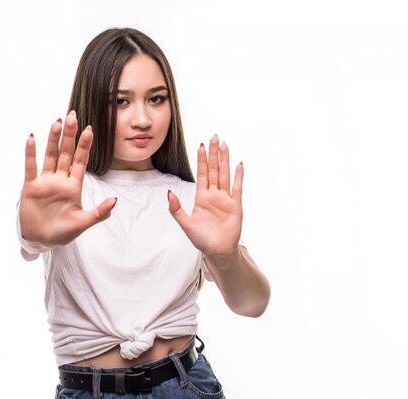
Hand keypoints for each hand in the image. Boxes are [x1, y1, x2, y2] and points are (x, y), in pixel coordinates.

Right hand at [19, 111, 116, 246]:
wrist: (41, 241)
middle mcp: (60, 180)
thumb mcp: (83, 223)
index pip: (80, 161)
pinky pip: (31, 167)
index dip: (84, 146)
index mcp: (74, 186)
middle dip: (70, 136)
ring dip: (53, 140)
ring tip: (57, 122)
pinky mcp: (31, 187)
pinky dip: (31, 153)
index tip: (89, 130)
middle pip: (66, 153)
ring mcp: (45, 182)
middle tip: (73, 116)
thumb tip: (115, 200)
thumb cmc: (62, 232)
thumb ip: (99, 213)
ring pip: (50, 156)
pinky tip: (32, 138)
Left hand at [167, 135, 243, 256]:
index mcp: (201, 197)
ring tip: (225, 145)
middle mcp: (214, 195)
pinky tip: (239, 164)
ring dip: (224, 160)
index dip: (201, 160)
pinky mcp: (236, 206)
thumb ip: (176, 208)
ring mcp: (226, 199)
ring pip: (224, 175)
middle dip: (213, 154)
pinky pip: (237, 188)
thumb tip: (168, 192)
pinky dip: (238, 176)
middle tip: (214, 137)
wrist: (217, 251)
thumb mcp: (185, 223)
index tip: (201, 145)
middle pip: (213, 170)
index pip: (201, 174)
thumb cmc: (201, 239)